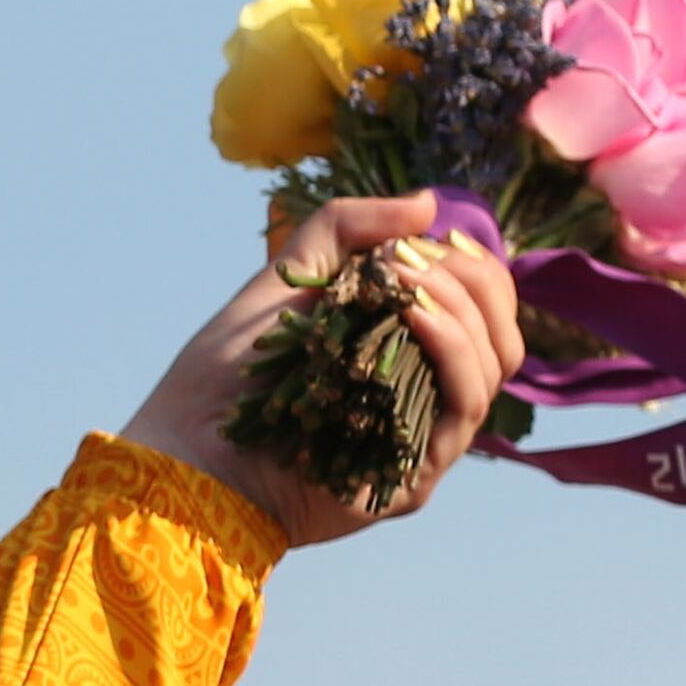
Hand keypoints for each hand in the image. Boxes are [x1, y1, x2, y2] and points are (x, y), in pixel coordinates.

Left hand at [117, 192, 523, 547]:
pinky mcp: (411, 481)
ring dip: (459, 308)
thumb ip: (349, 228)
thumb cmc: (225, 372)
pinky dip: (449, 351)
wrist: (184, 451)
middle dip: (471, 281)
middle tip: (414, 262)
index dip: (472, 264)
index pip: (483, 307)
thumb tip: (427, 204)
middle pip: (502, 335)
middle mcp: (423, 402)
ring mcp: (422, 444)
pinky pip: (463, 409)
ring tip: (406, 283)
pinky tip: (413, 316)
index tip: (428, 239)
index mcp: (407, 358)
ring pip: (492, 366)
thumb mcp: (289, 276)